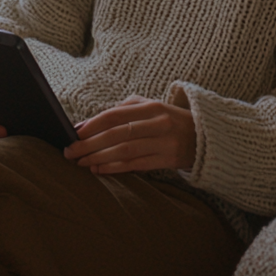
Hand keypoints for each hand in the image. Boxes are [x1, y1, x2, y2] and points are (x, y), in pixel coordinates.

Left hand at [63, 94, 195, 174]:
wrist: (204, 135)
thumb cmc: (169, 118)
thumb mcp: (150, 106)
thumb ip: (123, 110)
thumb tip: (89, 123)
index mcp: (152, 107)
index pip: (115, 115)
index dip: (93, 124)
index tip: (74, 132)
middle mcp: (158, 124)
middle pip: (117, 134)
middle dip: (90, 144)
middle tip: (70, 151)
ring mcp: (164, 143)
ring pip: (125, 152)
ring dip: (99, 158)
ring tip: (81, 162)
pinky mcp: (168, 160)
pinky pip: (136, 166)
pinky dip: (115, 168)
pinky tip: (99, 169)